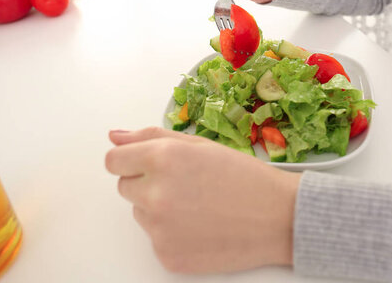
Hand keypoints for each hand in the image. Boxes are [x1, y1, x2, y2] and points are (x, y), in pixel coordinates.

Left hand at [105, 127, 299, 273]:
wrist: (278, 217)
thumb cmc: (244, 178)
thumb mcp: (200, 145)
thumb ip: (150, 137)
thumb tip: (115, 137)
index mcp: (162, 159)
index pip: (113, 160)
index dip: (130, 161)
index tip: (144, 165)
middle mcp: (156, 194)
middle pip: (124, 188)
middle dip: (147, 184)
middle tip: (186, 186)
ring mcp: (160, 229)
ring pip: (140, 214)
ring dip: (158, 209)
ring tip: (198, 207)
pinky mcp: (167, 255)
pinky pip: (155, 239)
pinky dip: (172, 235)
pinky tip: (201, 227)